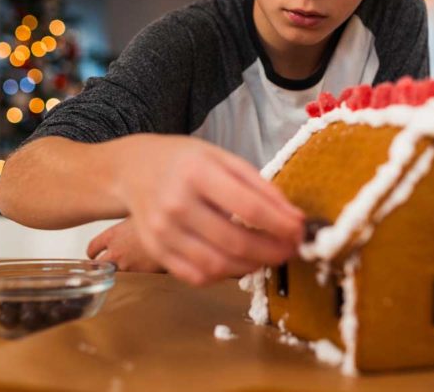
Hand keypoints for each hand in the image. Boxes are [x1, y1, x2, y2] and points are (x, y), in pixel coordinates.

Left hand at [87, 217, 164, 272]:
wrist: (176, 234)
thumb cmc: (161, 220)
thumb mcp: (141, 214)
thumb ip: (132, 222)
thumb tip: (134, 218)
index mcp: (113, 234)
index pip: (93, 247)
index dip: (93, 252)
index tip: (95, 254)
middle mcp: (115, 251)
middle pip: (99, 265)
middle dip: (102, 266)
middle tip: (106, 267)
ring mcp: (126, 265)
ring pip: (116, 274)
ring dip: (122, 271)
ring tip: (131, 268)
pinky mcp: (140, 275)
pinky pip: (133, 279)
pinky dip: (137, 276)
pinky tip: (145, 270)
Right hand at [110, 134, 304, 285]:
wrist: (133, 170)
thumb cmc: (185, 161)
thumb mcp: (224, 158)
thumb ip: (259, 186)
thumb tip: (293, 217)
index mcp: (198, 174)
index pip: (249, 208)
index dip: (280, 225)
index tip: (300, 231)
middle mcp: (177, 204)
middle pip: (235, 241)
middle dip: (272, 251)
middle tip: (290, 250)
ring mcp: (162, 231)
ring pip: (217, 264)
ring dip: (252, 266)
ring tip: (269, 257)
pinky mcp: (156, 251)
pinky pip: (197, 275)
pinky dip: (224, 275)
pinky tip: (239, 263)